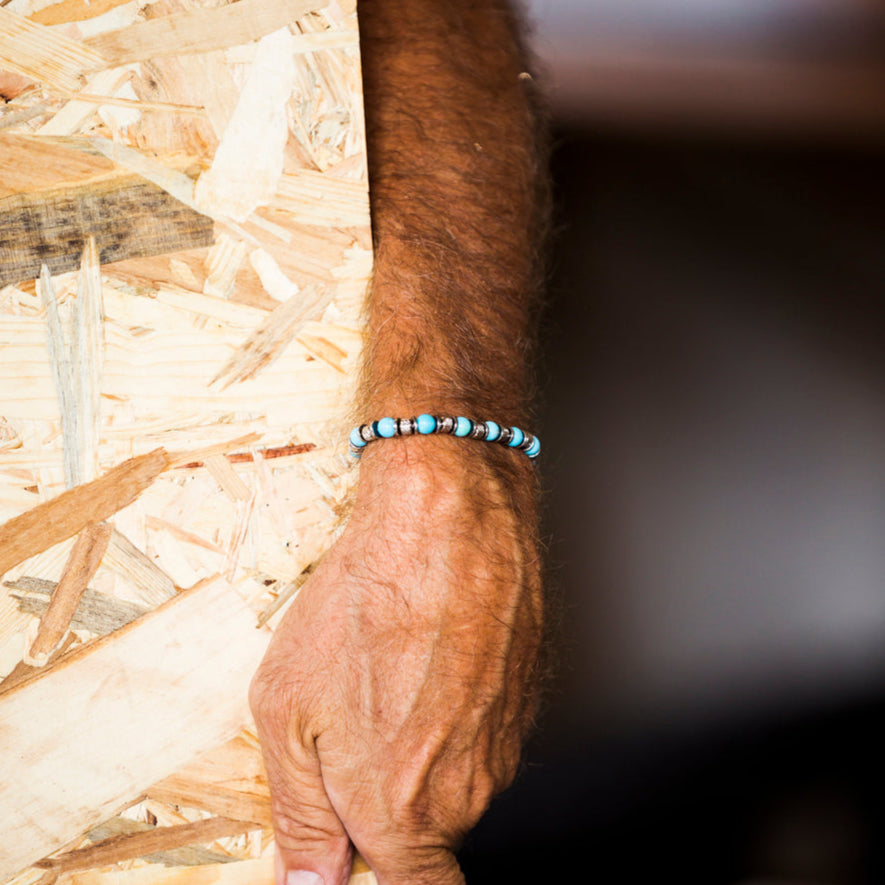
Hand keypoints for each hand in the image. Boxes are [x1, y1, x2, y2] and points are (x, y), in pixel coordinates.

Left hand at [249, 436, 542, 884]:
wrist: (447, 525)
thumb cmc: (360, 608)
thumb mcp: (289, 711)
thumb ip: (300, 815)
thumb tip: (308, 882)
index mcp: (403, 813)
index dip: (380, 883)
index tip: (355, 847)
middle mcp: (468, 792)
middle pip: (424, 832)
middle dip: (383, 802)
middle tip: (350, 730)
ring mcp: (505, 743)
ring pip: (454, 776)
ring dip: (420, 747)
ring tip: (388, 677)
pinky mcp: (525, 698)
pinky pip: (482, 730)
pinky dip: (453, 707)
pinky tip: (425, 655)